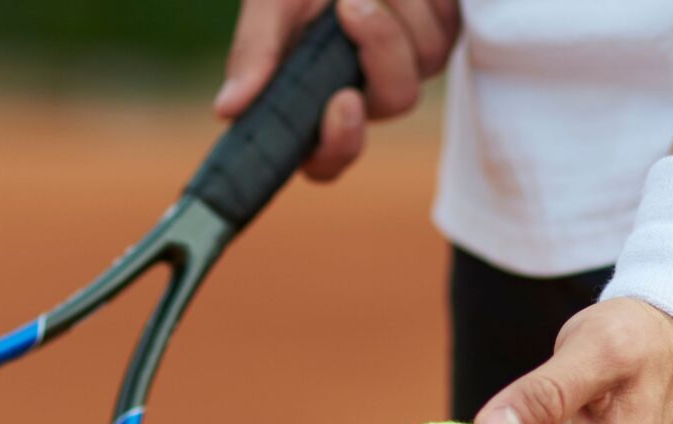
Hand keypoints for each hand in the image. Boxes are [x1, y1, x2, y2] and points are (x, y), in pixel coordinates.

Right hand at [215, 0, 459, 182]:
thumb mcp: (269, 4)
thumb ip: (254, 51)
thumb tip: (226, 110)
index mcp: (313, 101)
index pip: (328, 159)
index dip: (339, 144)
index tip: (343, 101)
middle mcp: (364, 92)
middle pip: (395, 100)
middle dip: (381, 46)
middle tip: (351, 1)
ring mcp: (408, 65)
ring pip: (427, 59)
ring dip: (400, 5)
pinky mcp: (440, 34)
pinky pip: (446, 28)